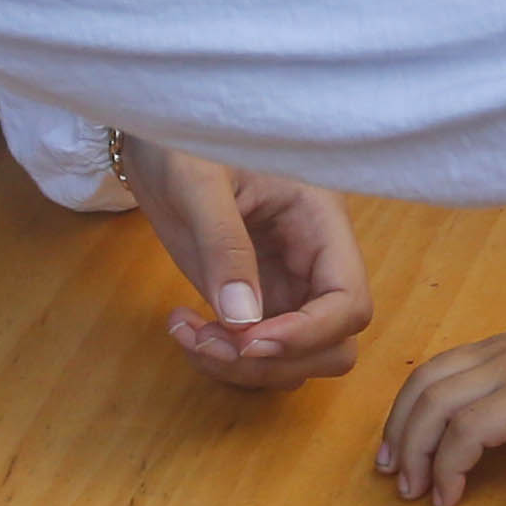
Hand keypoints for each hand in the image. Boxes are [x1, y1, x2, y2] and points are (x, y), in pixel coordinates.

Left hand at [117, 141, 371, 390]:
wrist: (157, 138)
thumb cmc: (184, 141)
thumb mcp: (199, 182)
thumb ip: (224, 246)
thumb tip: (242, 318)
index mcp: (319, 223)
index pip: (348, 301)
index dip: (308, 334)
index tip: (248, 340)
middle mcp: (311, 262)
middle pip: (331, 344)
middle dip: (273, 360)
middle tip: (209, 342)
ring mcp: (283, 286)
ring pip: (295, 360)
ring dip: (243, 367)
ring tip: (186, 333)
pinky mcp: (252, 300)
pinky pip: (256, 352)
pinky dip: (223, 359)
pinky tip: (184, 329)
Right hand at [379, 317, 505, 505]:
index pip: (467, 427)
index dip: (447, 468)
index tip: (445, 502)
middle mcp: (503, 363)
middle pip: (434, 400)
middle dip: (412, 448)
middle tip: (407, 491)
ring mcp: (494, 349)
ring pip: (426, 377)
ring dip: (401, 420)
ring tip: (390, 462)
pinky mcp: (491, 345)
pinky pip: (438, 365)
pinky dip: (413, 397)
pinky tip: (408, 425)